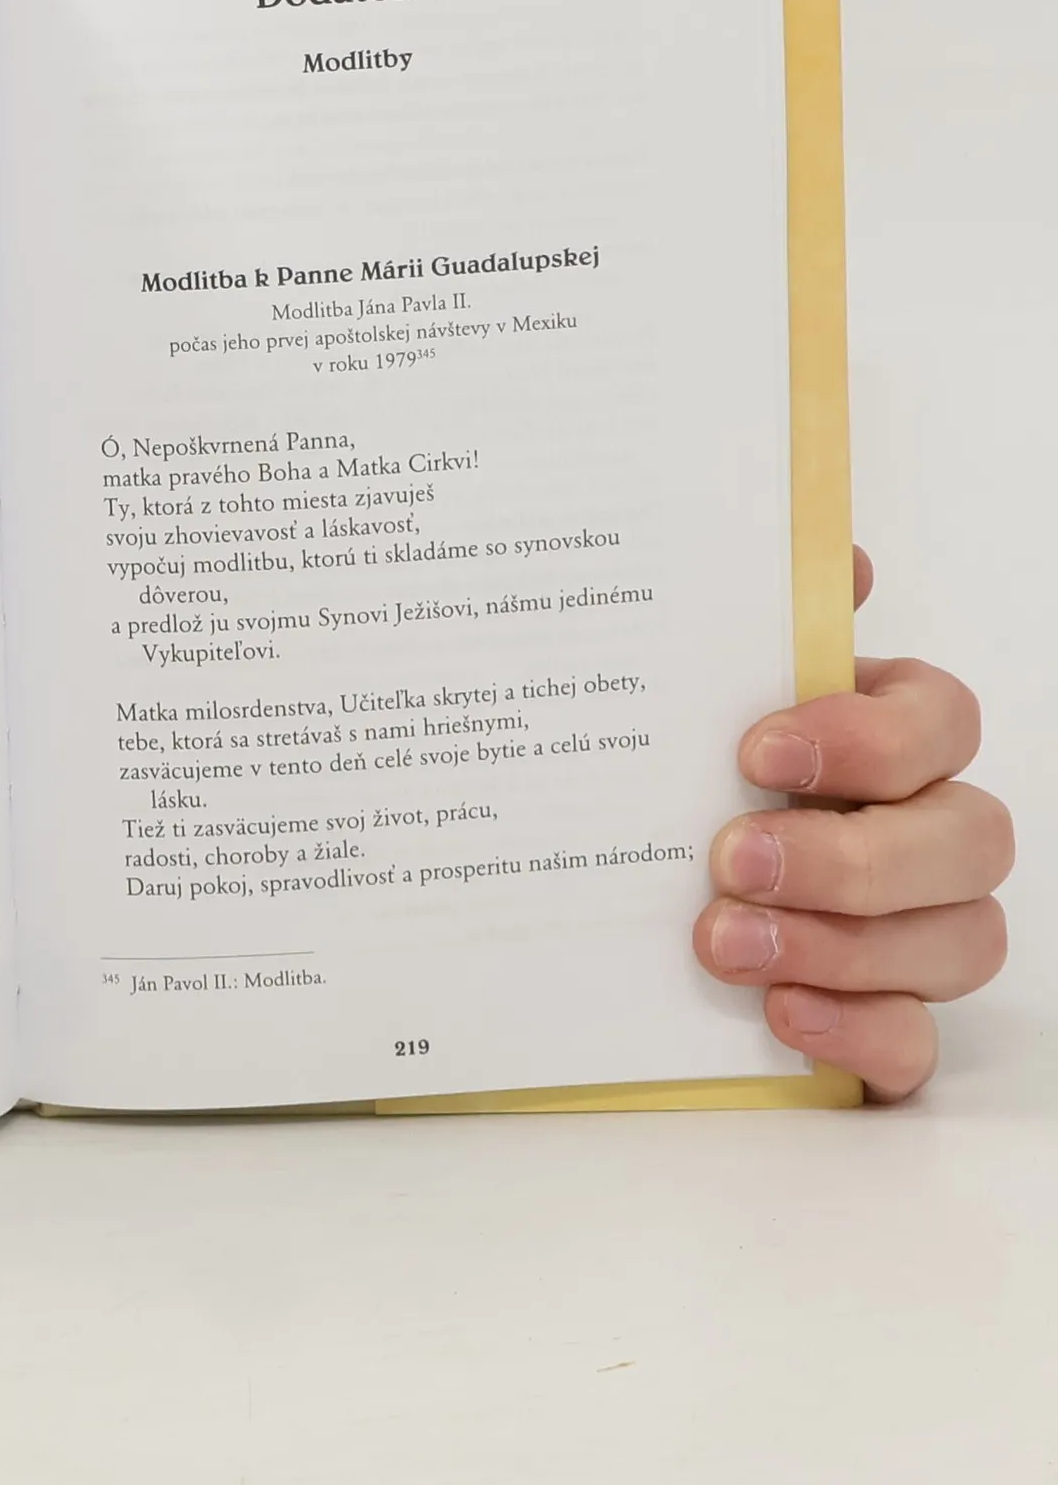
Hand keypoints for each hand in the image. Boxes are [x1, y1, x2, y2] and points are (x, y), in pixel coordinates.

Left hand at [695, 548, 1011, 1099]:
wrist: (631, 895)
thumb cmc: (694, 775)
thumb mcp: (703, 694)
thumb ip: (765, 623)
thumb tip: (838, 557)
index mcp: (888, 739)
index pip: (941, 721)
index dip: (868, 737)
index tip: (756, 751)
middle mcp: (924, 830)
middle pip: (969, 839)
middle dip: (851, 854)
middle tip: (730, 858)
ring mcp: (915, 931)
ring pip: (957, 941)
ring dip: (842, 944)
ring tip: (720, 940)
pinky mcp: (883, 1021)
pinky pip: (916, 1042)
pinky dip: (857, 1029)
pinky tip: (782, 1013)